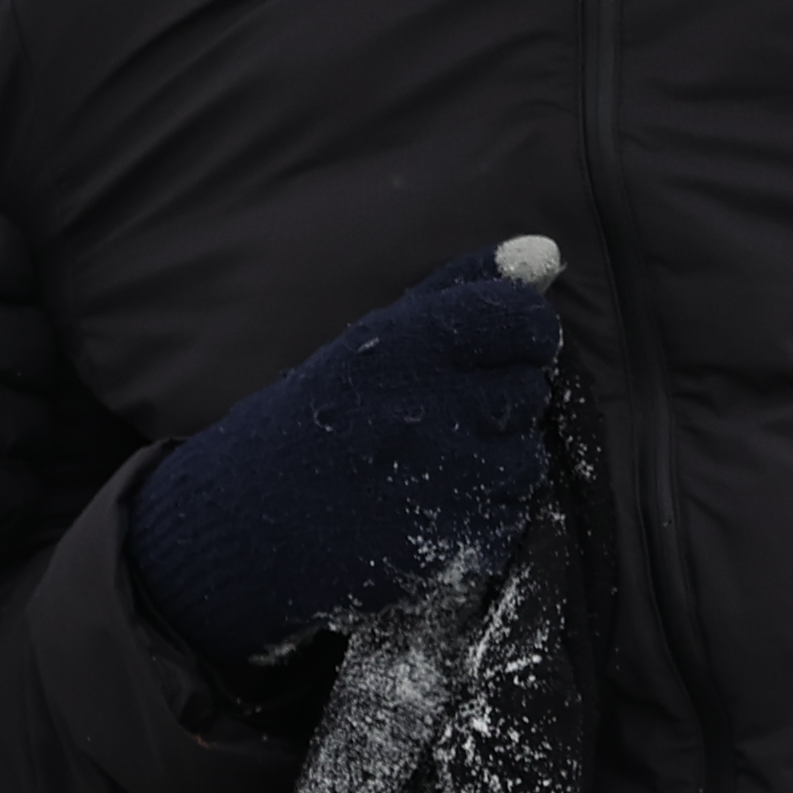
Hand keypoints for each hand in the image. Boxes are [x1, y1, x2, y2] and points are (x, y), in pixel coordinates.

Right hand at [126, 241, 563, 671]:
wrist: (245, 529)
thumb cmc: (308, 421)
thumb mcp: (372, 338)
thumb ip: (466, 288)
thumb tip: (548, 252)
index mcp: (415, 341)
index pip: (526, 320)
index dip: (519, 336)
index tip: (489, 352)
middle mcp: (439, 403)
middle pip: (529, 388)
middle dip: (495, 401)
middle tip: (430, 419)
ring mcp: (452, 478)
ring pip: (525, 457)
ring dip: (491, 461)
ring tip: (424, 467)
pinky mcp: (458, 540)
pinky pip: (508, 516)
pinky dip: (479, 515)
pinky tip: (424, 508)